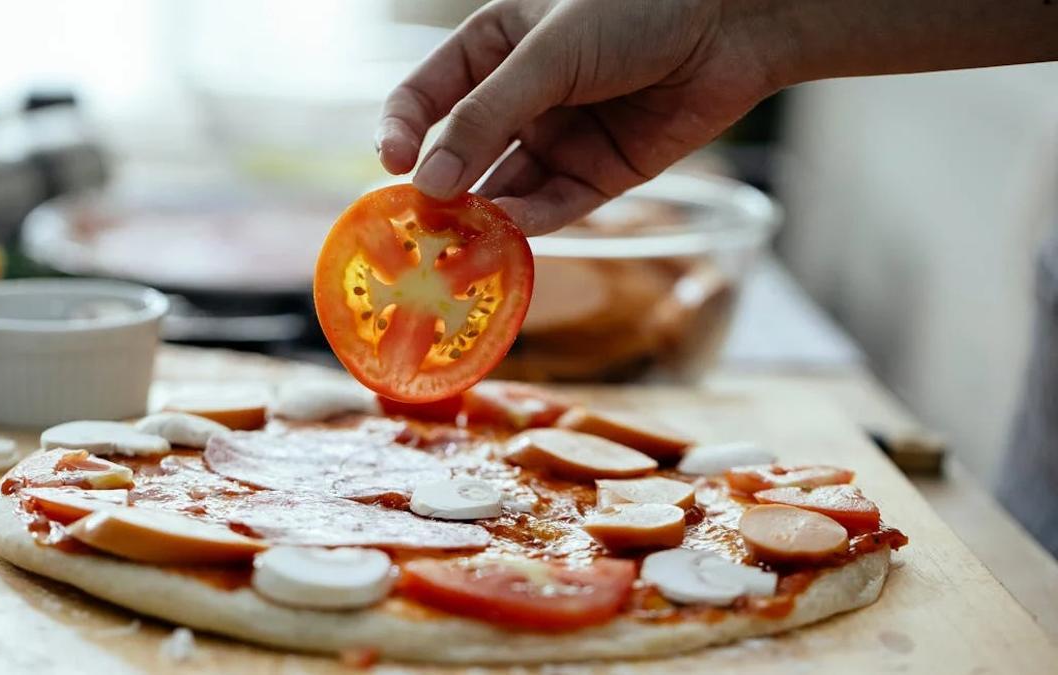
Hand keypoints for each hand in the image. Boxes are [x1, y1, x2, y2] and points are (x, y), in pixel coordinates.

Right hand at [376, 0, 1057, 235]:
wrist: (733, 28)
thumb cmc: (636, 12)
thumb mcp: (550, 53)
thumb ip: (487, 115)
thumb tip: (426, 180)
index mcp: (494, 47)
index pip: (427, 95)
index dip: (405, 130)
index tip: (394, 166)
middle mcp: (518, 98)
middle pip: (459, 152)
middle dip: (438, 188)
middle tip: (419, 226)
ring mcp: (555, 139)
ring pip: (500, 188)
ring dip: (479, 217)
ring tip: (459, 244)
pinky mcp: (595, 176)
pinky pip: (549, 207)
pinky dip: (525, 225)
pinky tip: (507, 235)